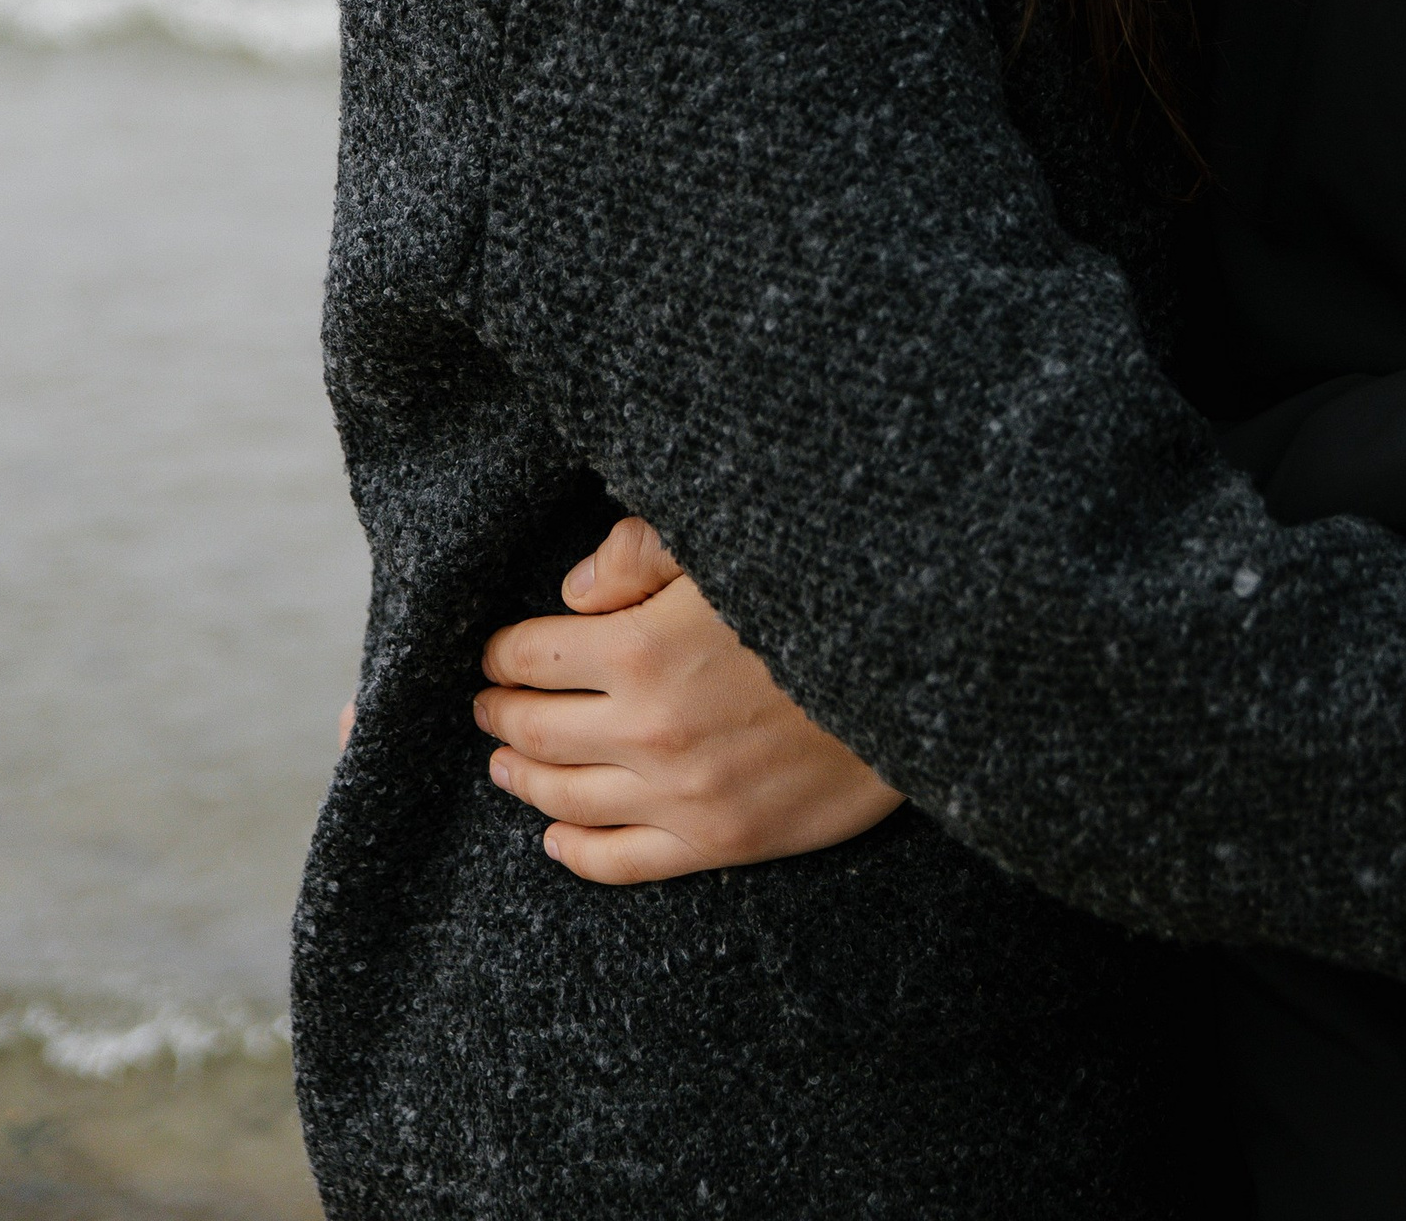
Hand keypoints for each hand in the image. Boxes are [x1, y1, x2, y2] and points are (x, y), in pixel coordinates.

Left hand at [473, 516, 903, 884]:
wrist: (919, 672)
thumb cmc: (823, 592)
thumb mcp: (730, 542)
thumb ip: (643, 550)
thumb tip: (575, 590)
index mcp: (641, 646)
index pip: (532, 655)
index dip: (503, 652)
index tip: (494, 650)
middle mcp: (647, 729)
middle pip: (536, 729)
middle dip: (500, 713)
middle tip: (486, 704)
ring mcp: (681, 794)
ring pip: (566, 797)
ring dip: (523, 777)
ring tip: (505, 761)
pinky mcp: (720, 840)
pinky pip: (622, 862)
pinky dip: (576, 850)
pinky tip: (557, 835)